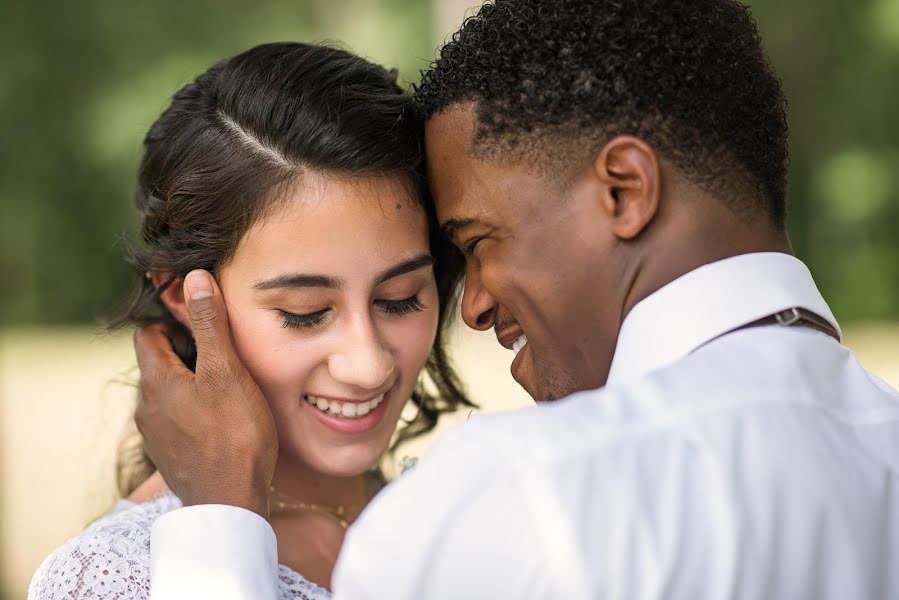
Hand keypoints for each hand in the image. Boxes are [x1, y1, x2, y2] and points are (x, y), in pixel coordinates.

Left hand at [133, 269, 277, 517]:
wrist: (231, 502)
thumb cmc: (233, 434)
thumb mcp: (225, 371)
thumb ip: (209, 324)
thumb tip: (195, 279)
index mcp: (155, 381)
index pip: (147, 334)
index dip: (171, 320)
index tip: (200, 318)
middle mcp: (146, 407)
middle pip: (158, 364)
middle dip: (185, 351)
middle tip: (222, 350)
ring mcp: (157, 435)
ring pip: (168, 393)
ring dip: (191, 382)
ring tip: (227, 384)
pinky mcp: (171, 456)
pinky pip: (177, 419)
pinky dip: (194, 409)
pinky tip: (223, 417)